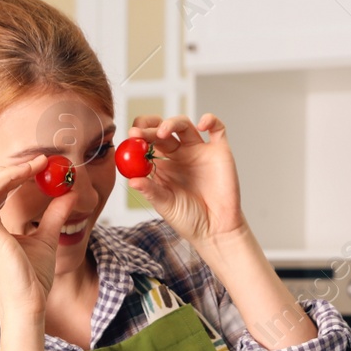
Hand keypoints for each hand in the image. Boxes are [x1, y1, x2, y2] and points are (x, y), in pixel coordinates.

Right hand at [0, 156, 73, 317]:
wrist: (30, 305)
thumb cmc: (32, 279)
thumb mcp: (47, 238)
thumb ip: (54, 216)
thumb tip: (68, 194)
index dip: (15, 172)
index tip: (42, 163)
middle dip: (9, 167)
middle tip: (39, 162)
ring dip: (7, 172)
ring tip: (33, 167)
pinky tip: (16, 178)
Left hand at [123, 113, 243, 244]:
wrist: (216, 230)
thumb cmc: (189, 219)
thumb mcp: (165, 205)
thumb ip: (151, 191)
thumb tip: (131, 180)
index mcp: (162, 165)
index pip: (147, 142)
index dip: (139, 136)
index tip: (131, 136)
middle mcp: (179, 154)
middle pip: (162, 130)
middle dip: (149, 128)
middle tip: (138, 132)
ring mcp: (199, 151)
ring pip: (184, 125)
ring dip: (171, 123)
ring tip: (161, 132)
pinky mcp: (219, 151)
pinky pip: (217, 128)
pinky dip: (210, 120)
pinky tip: (201, 125)